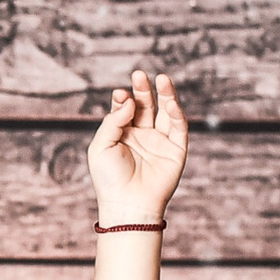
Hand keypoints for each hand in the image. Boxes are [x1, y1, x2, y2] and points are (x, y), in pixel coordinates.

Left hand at [87, 68, 186, 224]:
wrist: (128, 205)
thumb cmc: (109, 180)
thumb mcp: (101, 146)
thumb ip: (112, 120)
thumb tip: (128, 100)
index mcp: (121, 135)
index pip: (124, 108)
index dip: (123, 99)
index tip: (120, 94)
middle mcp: (141, 136)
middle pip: (145, 106)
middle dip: (142, 90)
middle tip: (139, 75)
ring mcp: (159, 142)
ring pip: (165, 112)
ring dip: (165, 94)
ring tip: (160, 77)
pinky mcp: (176, 150)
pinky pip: (178, 127)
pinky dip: (175, 113)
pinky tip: (169, 102)